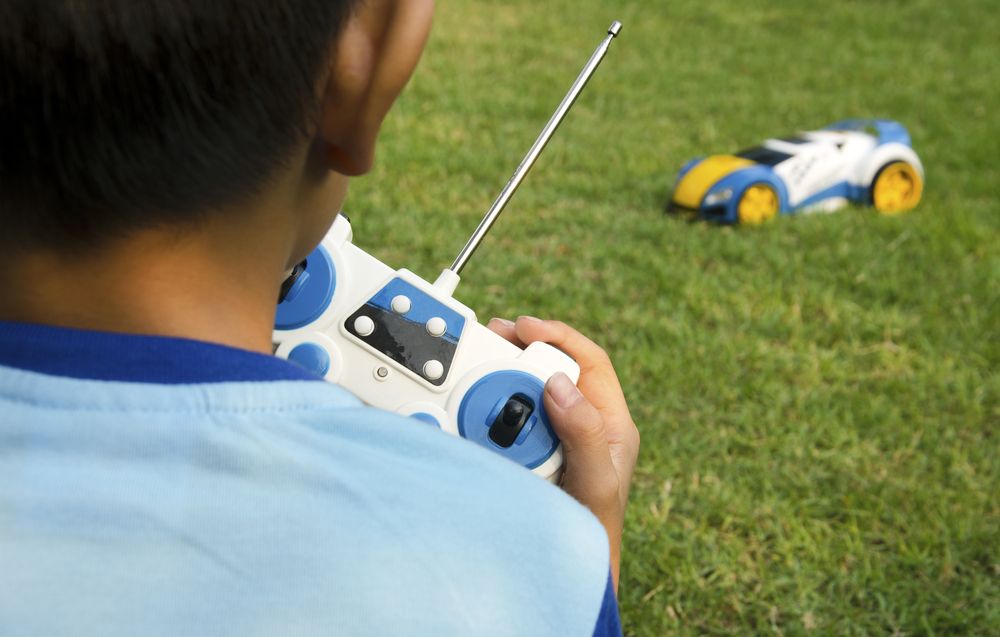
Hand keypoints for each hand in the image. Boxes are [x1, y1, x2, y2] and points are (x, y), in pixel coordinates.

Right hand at [486, 316, 639, 591]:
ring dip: (504, 375)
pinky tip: (474, 403)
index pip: (590, 362)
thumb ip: (582, 432)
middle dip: (523, 347)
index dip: (558, 336)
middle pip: (555, 368)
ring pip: (529, 391)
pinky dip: (492, 406)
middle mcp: (583, 424)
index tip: (524, 328)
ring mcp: (555, 439)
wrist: (571, 574)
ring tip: (478, 363)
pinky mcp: (529, 453)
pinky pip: (510, 419)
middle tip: (492, 336)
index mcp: (609, 423)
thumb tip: (558, 383)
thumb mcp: (595, 480)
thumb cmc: (592, 532)